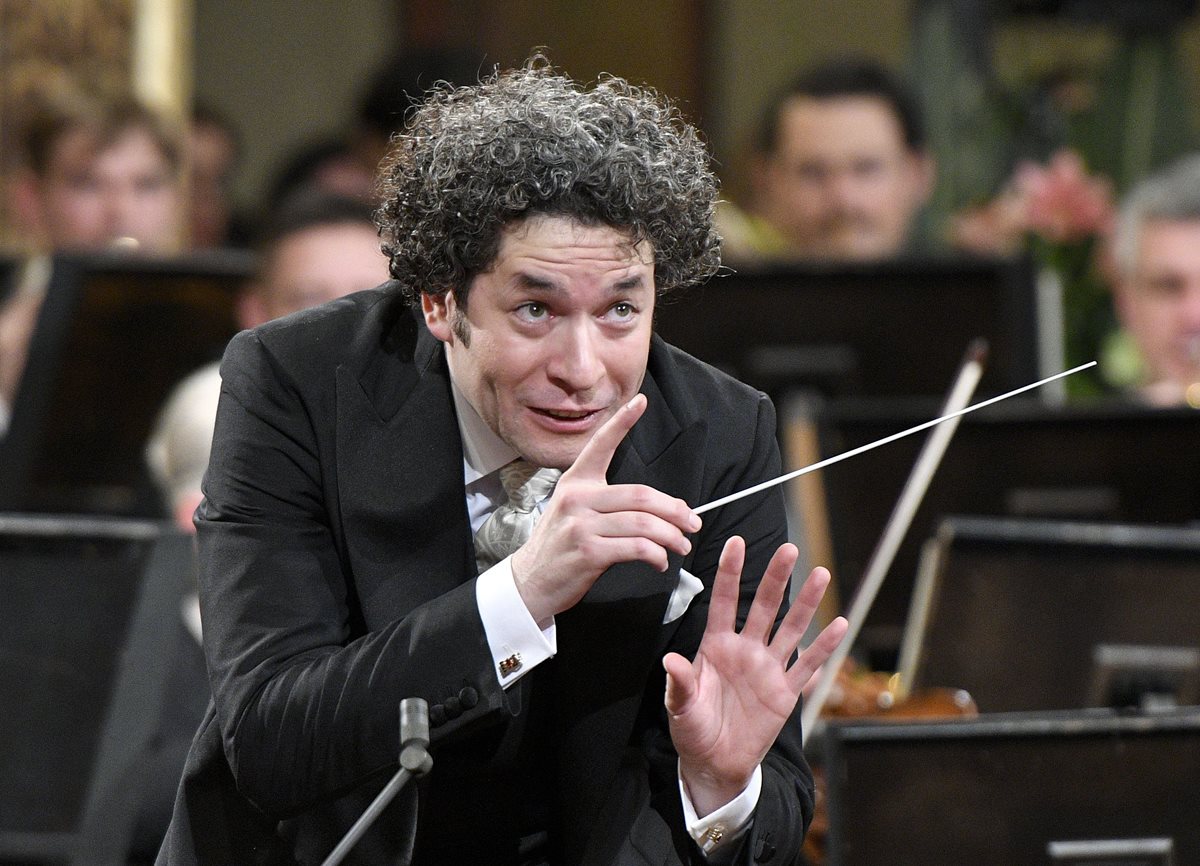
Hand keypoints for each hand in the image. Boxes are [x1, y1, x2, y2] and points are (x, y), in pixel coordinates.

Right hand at [511, 394, 701, 624]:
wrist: (531, 581)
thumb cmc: (561, 547)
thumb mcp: (575, 513)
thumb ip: (610, 504)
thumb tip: (661, 509)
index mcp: (576, 483)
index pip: (601, 445)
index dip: (621, 422)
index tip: (640, 402)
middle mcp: (577, 498)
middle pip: (640, 495)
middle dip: (674, 510)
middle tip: (692, 522)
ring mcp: (580, 525)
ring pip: (642, 523)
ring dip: (671, 536)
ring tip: (682, 546)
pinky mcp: (587, 551)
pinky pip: (635, 548)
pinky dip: (656, 555)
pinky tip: (659, 561)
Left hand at [663, 536, 846, 815]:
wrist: (714, 762)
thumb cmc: (693, 729)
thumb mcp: (680, 706)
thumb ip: (680, 682)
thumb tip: (671, 660)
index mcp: (716, 645)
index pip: (724, 601)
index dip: (730, 572)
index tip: (735, 542)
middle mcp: (745, 649)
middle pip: (764, 606)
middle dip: (775, 577)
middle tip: (788, 549)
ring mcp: (768, 668)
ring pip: (790, 628)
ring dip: (806, 603)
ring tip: (820, 574)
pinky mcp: (785, 692)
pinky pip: (807, 666)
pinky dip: (823, 647)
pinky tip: (839, 624)